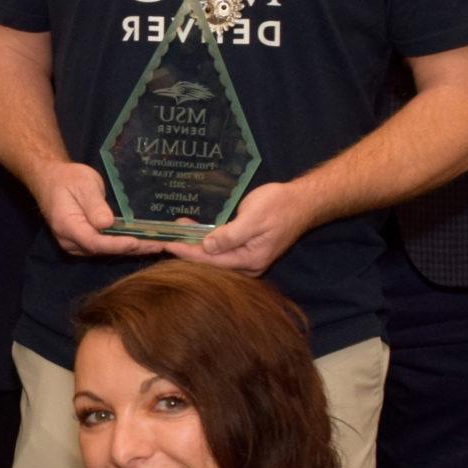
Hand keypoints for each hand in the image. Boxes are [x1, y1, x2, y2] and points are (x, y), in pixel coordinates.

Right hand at [33, 162, 167, 258]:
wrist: (52, 181)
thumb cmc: (68, 179)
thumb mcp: (83, 185)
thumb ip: (94, 205)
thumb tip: (107, 224)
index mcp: (66, 226)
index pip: (94, 241)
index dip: (116, 244)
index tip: (136, 241)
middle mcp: (70, 241)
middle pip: (103, 250)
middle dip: (131, 248)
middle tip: (160, 245)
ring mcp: (77, 245)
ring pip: (106, 251)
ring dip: (132, 249)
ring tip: (159, 244)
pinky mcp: (85, 243)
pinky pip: (106, 247)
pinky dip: (125, 245)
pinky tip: (145, 242)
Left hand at [158, 180, 316, 275]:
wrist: (302, 202)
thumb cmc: (280, 206)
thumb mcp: (254, 217)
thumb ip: (231, 234)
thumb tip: (207, 247)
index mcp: (251, 260)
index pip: (212, 261)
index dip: (189, 253)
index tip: (169, 246)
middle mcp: (248, 265)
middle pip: (211, 264)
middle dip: (188, 251)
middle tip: (165, 239)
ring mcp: (248, 259)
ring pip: (215, 257)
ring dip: (196, 245)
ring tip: (177, 230)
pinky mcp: (246, 250)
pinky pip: (222, 250)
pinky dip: (207, 240)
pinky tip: (194, 230)